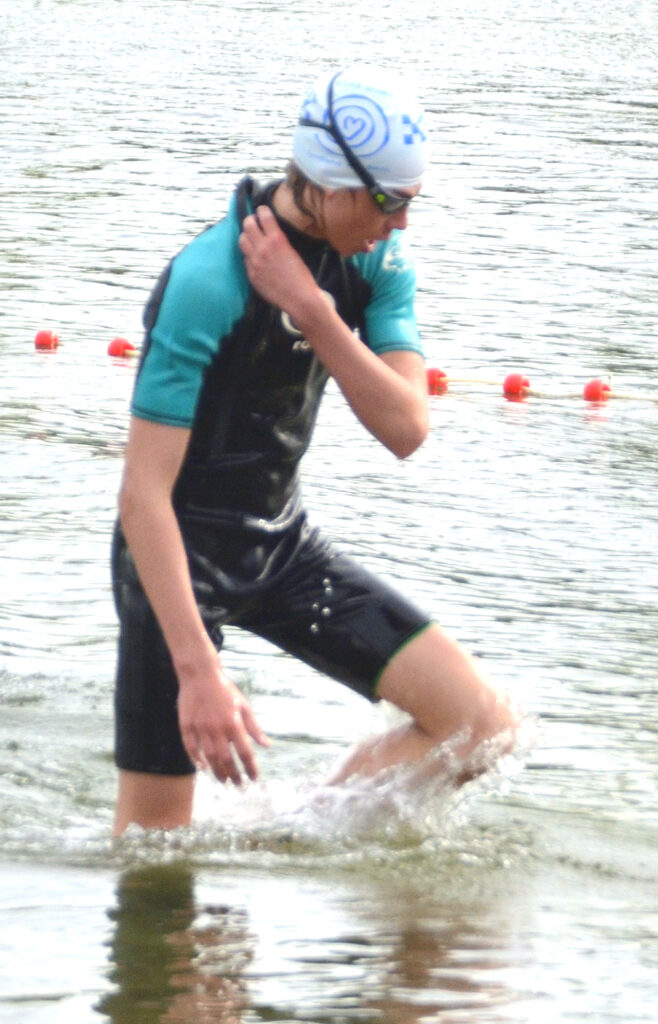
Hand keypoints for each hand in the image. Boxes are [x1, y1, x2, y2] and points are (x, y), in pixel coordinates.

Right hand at [177, 649, 269, 784]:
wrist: (200, 675)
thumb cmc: (225, 690)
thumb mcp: (243, 706)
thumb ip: (254, 727)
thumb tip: (266, 745)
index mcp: (234, 723)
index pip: (245, 752)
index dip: (250, 768)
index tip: (254, 778)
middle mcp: (217, 728)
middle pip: (226, 759)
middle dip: (234, 775)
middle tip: (238, 785)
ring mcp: (200, 728)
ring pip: (209, 757)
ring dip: (217, 772)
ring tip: (223, 781)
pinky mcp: (186, 726)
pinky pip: (190, 748)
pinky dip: (196, 760)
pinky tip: (202, 768)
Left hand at [239, 205, 319, 317]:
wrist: (299, 298)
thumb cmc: (301, 276)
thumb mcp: (293, 252)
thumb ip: (279, 242)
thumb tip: (270, 234)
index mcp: (277, 240)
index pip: (264, 216)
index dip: (262, 210)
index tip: (262, 210)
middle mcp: (263, 248)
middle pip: (247, 225)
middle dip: (250, 220)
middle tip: (253, 222)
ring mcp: (254, 262)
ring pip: (242, 240)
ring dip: (246, 236)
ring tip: (250, 238)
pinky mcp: (251, 274)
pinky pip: (245, 259)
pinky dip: (249, 255)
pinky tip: (255, 258)